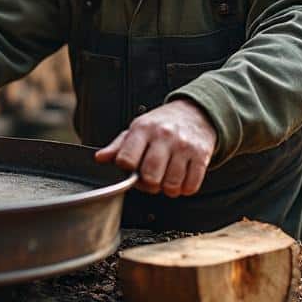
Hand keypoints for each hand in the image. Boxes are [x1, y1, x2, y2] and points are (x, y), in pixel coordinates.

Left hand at [93, 100, 215, 196]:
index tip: (132, 168)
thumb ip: (118, 146)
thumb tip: (100, 158)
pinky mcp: (201, 155)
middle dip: (149, 184)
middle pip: (150, 176)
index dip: (127, 170)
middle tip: (151, 178)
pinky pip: (190, 186)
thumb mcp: (137, 129)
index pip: (127, 159)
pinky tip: (181, 178)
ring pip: (171, 185)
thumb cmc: (162, 124)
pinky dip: (184, 189)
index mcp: (143, 129)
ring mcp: (184, 146)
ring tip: (166, 177)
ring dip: (168, 188)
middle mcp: (164, 136)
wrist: (195, 113)